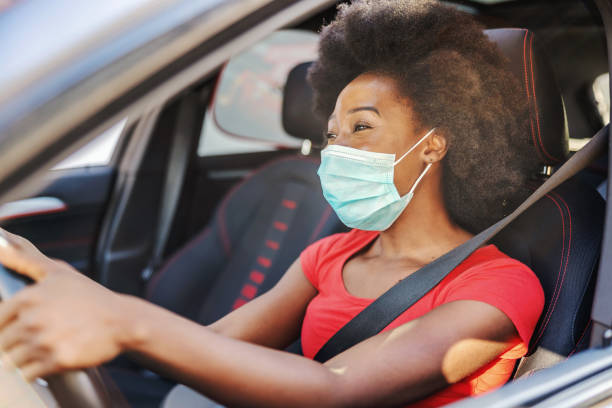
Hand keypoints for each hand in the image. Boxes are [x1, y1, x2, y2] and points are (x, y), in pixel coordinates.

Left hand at [0, 228, 132, 380]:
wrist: (122, 320)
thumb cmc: (91, 297)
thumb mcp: (59, 273)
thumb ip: (25, 260)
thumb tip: (0, 244)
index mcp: (28, 298)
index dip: (7, 325)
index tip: (23, 326)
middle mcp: (33, 320)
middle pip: (3, 342)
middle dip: (17, 342)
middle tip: (41, 336)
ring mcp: (44, 342)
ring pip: (13, 360)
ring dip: (26, 357)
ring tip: (46, 347)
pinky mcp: (56, 361)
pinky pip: (28, 374)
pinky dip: (36, 370)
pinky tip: (50, 358)